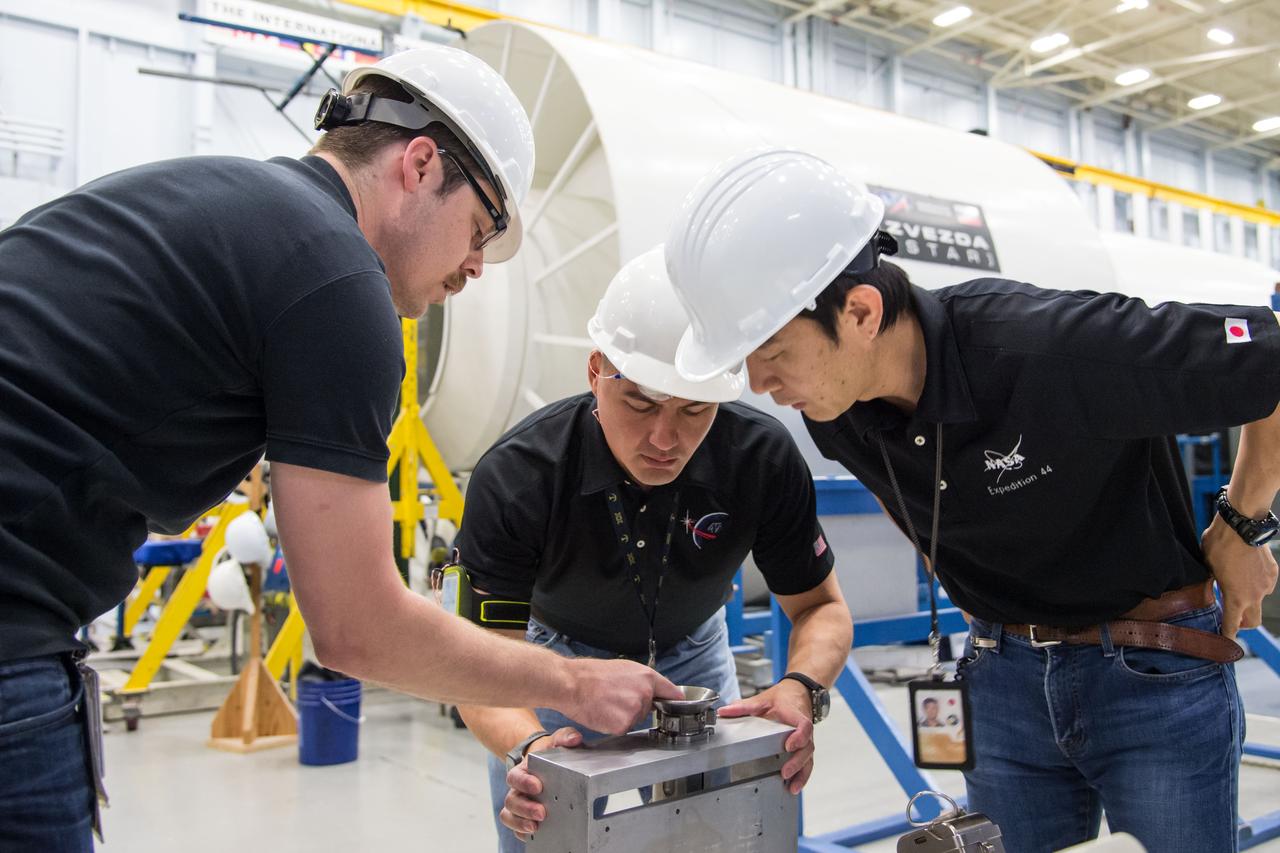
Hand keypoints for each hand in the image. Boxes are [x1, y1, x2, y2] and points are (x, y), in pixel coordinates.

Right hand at [500, 727, 581, 841]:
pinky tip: (534, 835)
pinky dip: (521, 833)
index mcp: (523, 771)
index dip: (523, 783)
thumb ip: (565, 737)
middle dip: (525, 808)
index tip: (538, 786)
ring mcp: (520, 804)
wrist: (550, 764)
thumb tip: (575, 738)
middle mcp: (518, 789)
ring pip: (510, 815)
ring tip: (535, 827)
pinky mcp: (525, 818)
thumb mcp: (559, 742)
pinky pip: (516, 828)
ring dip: (520, 822)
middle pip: (511, 800)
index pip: (515, 777)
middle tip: (542, 813)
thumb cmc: (552, 754)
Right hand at [560, 658, 681, 734]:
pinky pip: (623, 728)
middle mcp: (645, 693)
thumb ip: (642, 680)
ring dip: (624, 716)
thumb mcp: (623, 668)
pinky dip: (614, 725)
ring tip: (607, 703)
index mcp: (646, 677)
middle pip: (648, 708)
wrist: (571, 683)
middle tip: (615, 698)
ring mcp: (635, 710)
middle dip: (636, 707)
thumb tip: (654, 691)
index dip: (675, 701)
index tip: (680, 708)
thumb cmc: (592, 674)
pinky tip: (603, 713)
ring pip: (635, 719)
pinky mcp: (624, 725)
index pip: (671, 692)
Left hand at [718, 680, 814, 793]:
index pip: (803, 725)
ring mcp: (806, 740)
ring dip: (801, 773)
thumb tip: (724, 711)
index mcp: (795, 715)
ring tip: (792, 787)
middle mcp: (804, 730)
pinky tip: (794, 786)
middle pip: (807, 747)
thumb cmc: (783, 698)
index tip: (788, 745)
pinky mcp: (804, 747)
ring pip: (808, 758)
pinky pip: (807, 762)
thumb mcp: (763, 699)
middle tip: (785, 772)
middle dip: (797, 762)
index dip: (799, 736)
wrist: (799, 692)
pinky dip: (802, 775)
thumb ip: (744, 706)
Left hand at [1202, 515, 1278, 638]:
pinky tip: (1246, 569)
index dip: (1227, 637)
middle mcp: (1255, 596)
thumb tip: (1215, 584)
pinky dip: (1256, 582)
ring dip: (1250, 598)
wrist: (1242, 525)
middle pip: (1253, 621)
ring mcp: (1267, 584)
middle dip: (1243, 623)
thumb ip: (1214, 582)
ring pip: (1259, 600)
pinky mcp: (1274, 573)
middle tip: (1233, 617)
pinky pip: (1265, 584)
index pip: (1232, 626)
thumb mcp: (1208, 567)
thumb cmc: (1219, 545)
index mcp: (1236, 598)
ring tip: (1236, 582)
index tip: (1225, 645)